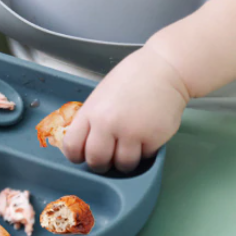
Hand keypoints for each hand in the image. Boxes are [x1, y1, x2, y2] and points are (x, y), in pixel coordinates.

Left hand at [61, 45, 189, 173]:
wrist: (163, 70)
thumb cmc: (132, 78)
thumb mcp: (102, 95)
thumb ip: (92, 118)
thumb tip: (85, 141)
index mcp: (91, 111)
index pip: (72, 146)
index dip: (77, 155)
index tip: (83, 156)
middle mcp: (108, 124)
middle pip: (96, 161)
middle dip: (101, 163)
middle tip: (108, 156)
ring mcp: (131, 133)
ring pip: (122, 165)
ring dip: (125, 160)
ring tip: (129, 145)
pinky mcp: (152, 140)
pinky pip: (144, 157)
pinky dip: (144, 151)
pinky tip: (145, 134)